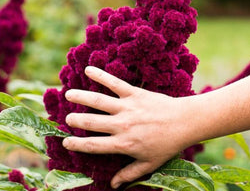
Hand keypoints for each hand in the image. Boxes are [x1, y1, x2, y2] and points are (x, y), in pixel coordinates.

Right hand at [62, 66, 191, 188]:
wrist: (183, 122)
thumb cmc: (167, 145)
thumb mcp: (149, 164)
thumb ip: (129, 173)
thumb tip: (113, 185)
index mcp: (124, 144)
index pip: (94, 145)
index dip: (77, 144)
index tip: (66, 141)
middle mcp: (122, 125)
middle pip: (91, 122)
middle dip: (75, 120)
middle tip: (66, 118)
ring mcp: (127, 107)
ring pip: (99, 101)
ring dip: (81, 96)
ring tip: (68, 94)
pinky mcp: (134, 93)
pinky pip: (115, 83)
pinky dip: (101, 76)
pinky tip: (89, 69)